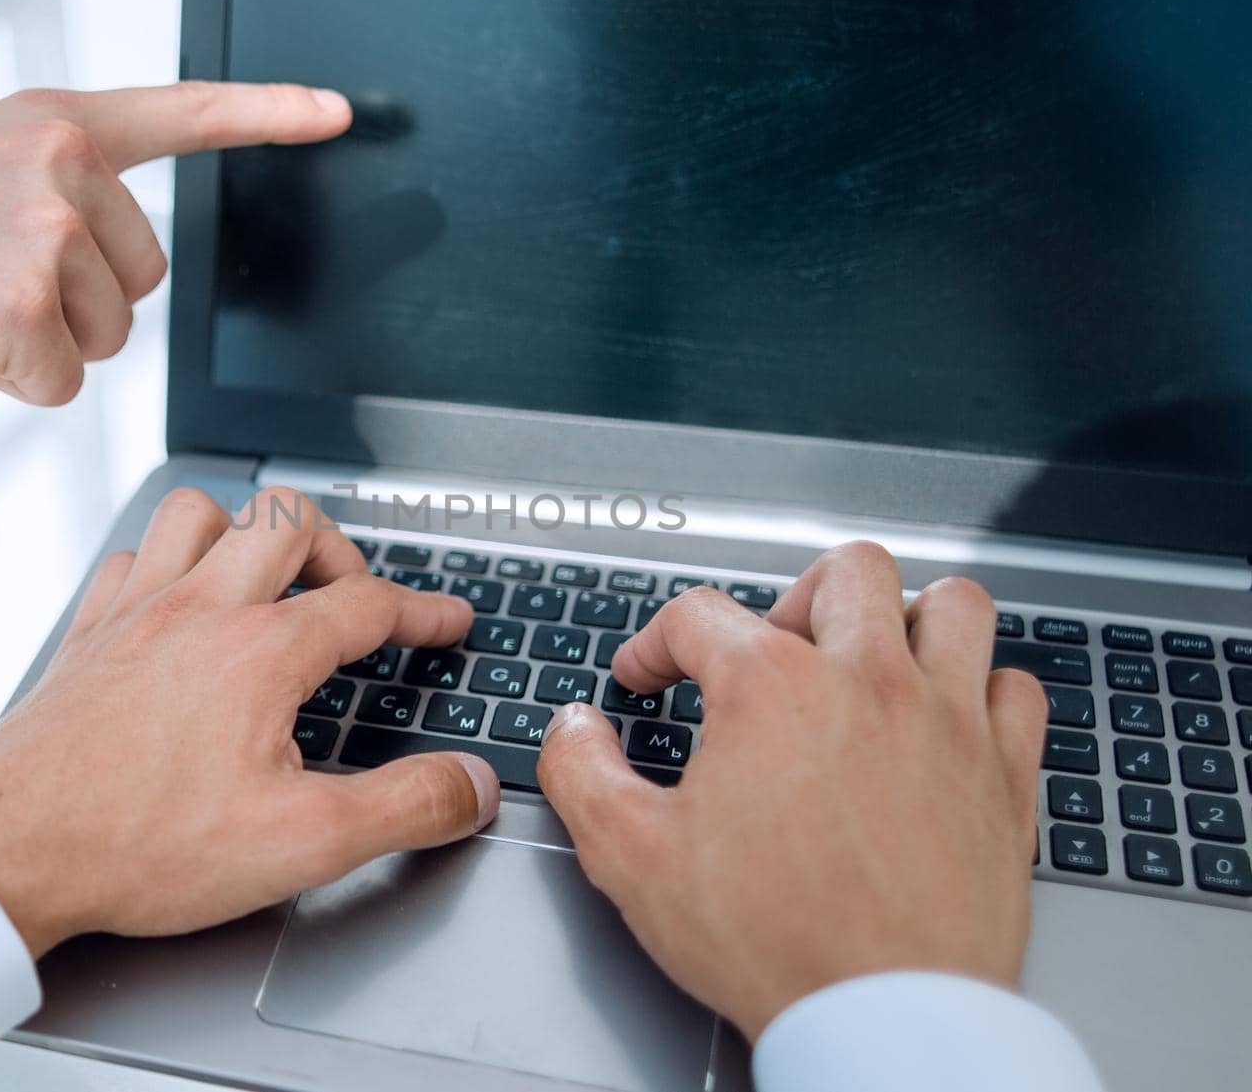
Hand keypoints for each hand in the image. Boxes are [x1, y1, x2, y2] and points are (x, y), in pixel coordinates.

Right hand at [0, 82, 350, 403]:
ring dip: (47, 342)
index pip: (185, 111)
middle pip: (146, 280)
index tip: (338, 114)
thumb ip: (56, 185)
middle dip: (83, 300)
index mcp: (59, 124)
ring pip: (110, 336)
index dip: (270, 114)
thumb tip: (113, 258)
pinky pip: (62, 383)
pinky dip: (10, 382)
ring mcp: (46, 237)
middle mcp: (67, 168)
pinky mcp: (21, 312)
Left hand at [0, 487, 496, 957]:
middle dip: (341, 549)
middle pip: (288, 522)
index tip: (447, 623)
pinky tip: (179, 603)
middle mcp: (198, 610)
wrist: (5, 855)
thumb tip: (469, 785)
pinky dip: (170, 562)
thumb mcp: (300, 844)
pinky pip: (133, 556)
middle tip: (357, 600)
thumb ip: (402, 807)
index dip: (423, 612)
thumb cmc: (139, 847)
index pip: (368, 605)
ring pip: (201, 513)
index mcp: (259, 652)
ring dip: (248, 532)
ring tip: (272, 581)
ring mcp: (135, 613)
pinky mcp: (87, 634)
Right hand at [536, 541, 1045, 1042]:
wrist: (885, 1019)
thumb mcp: (631, 857)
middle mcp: (867, 681)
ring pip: (954, 604)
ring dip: (910, 616)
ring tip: (875, 655)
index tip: (649, 677)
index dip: (656, 643)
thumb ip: (583, 773)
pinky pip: (1016, 688)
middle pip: (846, 570)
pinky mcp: (1007, 773)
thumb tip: (573, 728)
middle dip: (795, 595)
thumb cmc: (773, 941)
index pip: (698, 615)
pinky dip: (984, 689)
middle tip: (774, 649)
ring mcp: (949, 720)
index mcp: (771, 687)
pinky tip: (951, 718)